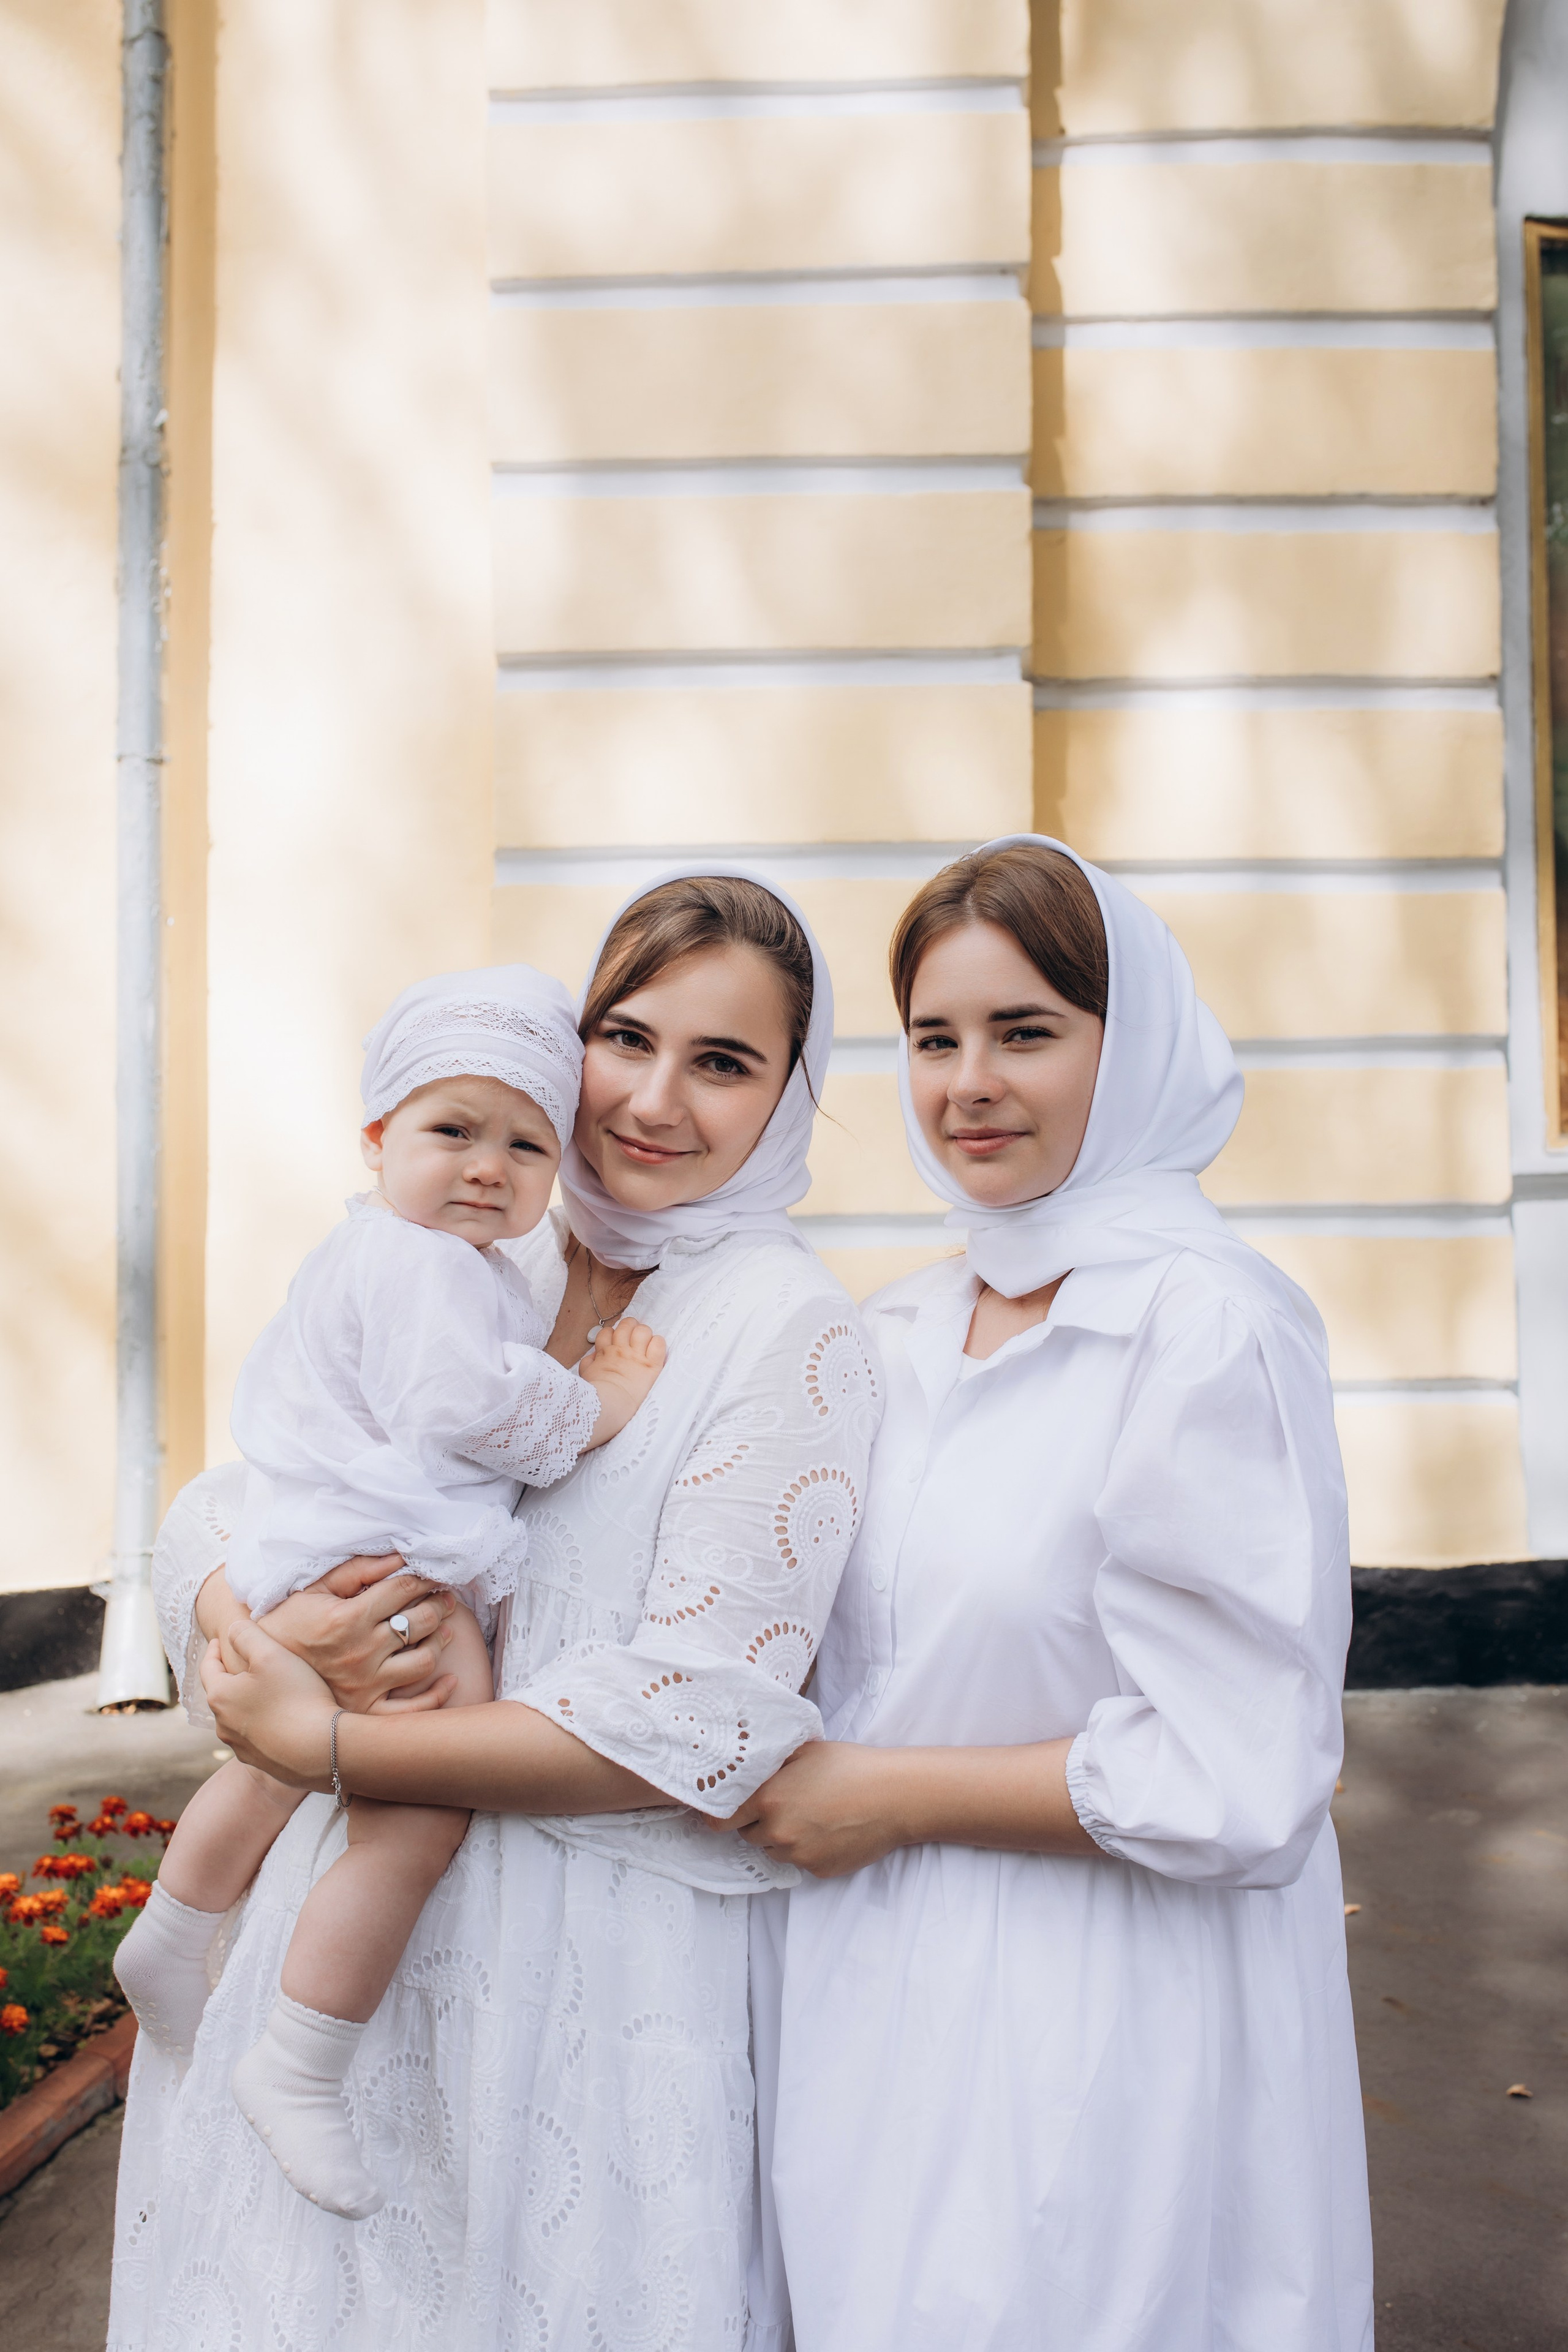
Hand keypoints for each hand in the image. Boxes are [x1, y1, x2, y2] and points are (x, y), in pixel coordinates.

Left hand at [201, 1617, 341, 1787]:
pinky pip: (256, 1737)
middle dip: (231, 1676)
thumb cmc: (295, 1696)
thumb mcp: (270, 1653)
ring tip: (264, 1690)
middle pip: (222, 1693)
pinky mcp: (262, 1763)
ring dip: (246, 1702)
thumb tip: (231, 1629)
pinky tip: (281, 1719)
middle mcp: (223, 1726)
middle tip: (244, 1663)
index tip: (222, 1639)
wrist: (321, 1750)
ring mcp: (241, 1748)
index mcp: (219, 1697)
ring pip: (237, 1717)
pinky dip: (262, 1723)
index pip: (207, 1667)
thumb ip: (246, 1634)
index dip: (214, 1650)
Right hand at [256, 1558, 458, 1711]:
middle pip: (420, 1623)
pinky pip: (413, 1710)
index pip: (402, 1591)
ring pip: (424, 1661)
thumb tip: (400, 1557)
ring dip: (440, 1641)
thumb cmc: (288, 1624)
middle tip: (443, 1598)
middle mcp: (360, 1653)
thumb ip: (358, 1570)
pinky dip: (438, 1695)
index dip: (424, 1579)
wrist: (257, 1672)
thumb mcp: (315, 1589)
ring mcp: (366, 1685)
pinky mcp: (367, 1711)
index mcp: (348, 1618)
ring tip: (442, 1629)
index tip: (432, 1575)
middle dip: (438, 1605)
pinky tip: (448, 1678)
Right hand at [578, 1319, 666, 1449]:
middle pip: (627, 1324)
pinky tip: (655, 1352)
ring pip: (643, 1330)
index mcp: (605, 1353)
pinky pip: (658, 1343)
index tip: (617, 1342)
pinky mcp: (651, 1365)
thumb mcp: (586, 1376)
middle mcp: (621, 1350)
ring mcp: (636, 1356)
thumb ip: (589, 1363)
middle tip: (634, 1339)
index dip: (613, 1334)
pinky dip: (658, 1344)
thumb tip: (594, 1356)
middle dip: (631, 1328)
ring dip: (645, 1334)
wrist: (608, 1404)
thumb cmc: (595, 1395)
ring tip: (646, 1344)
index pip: (608, 1331)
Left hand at [718, 1742, 910, 1878]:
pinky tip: (828, 1830)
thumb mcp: (804, 1751)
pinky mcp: (818, 1870)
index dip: (721, 1814)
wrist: (894, 1797)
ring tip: (810, 1815)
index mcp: (768, 1800)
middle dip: (758, 1822)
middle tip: (783, 1804)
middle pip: (748, 1835)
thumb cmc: (850, 1766)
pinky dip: (807, 1849)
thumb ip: (769, 1763)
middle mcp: (778, 1832)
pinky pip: (800, 1861)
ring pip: (774, 1850)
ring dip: (782, 1838)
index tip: (724, 1811)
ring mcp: (798, 1855)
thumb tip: (742, 1767)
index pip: (721, 1820)